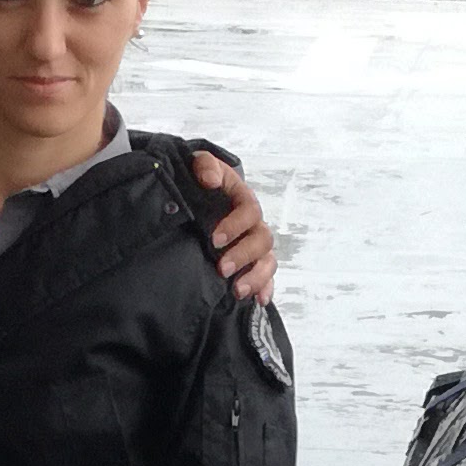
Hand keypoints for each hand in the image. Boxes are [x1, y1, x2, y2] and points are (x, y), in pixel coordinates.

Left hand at [192, 149, 277, 304]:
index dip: (235, 225)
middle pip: (262, 240)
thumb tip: (209, 180)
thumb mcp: (200, 165)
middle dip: (243, 256)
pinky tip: (259, 301)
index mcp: (244, 200)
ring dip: (255, 277)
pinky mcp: (251, 263)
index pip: (250, 211)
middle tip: (221, 268)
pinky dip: (265, 289)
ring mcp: (254, 245)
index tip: (215, 239)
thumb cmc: (201, 181)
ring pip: (268, 262)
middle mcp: (254, 224)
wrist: (197, 195)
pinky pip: (267, 277)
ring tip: (237, 291)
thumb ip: (205, 165)